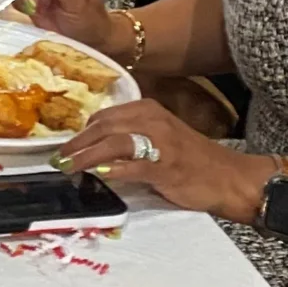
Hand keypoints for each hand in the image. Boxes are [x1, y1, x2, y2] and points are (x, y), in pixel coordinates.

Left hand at [57, 98, 267, 222]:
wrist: (229, 177)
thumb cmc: (191, 160)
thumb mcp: (159, 138)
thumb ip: (129, 137)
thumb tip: (93, 148)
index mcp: (148, 109)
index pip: (105, 116)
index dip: (82, 132)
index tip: (66, 146)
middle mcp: (152, 120)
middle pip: (103, 126)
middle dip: (77, 143)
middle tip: (58, 158)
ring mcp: (160, 142)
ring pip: (113, 142)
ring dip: (86, 155)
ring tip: (68, 167)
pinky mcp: (166, 166)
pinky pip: (133, 165)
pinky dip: (113, 170)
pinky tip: (98, 175)